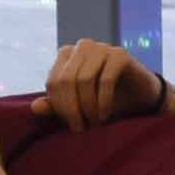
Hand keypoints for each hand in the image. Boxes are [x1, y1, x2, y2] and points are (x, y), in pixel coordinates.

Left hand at [42, 40, 174, 126]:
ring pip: (84, 80)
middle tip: (81, 128)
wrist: (139, 96)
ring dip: (88, 106)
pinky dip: (103, 101)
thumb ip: (56, 106)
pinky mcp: (120, 54)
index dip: (59, 106)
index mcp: (66, 54)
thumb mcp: (77, 106)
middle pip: (67, 80)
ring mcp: (101, 47)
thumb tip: (34, 108)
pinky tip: (105, 115)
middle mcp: (82, 46)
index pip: (53, 82)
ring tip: (94, 123)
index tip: (70, 126)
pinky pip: (105, 79)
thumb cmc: (104, 100)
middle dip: (72, 108)